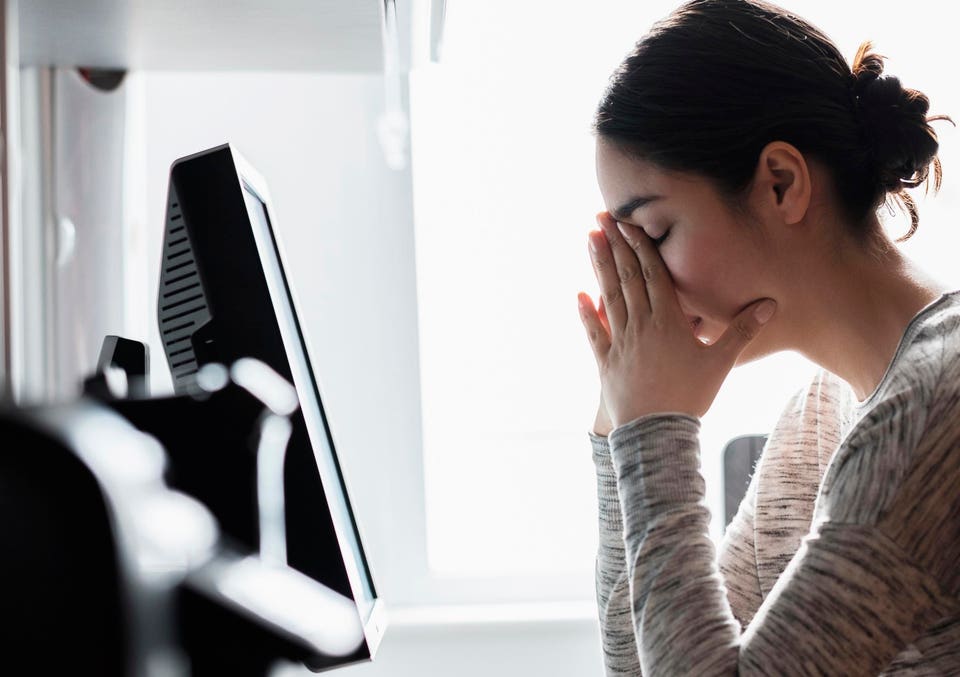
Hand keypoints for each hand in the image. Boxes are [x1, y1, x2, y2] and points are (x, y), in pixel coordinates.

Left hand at [577, 212, 775, 427]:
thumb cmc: (691, 396)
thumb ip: (743, 330)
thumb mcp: (720, 362)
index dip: (641, 246)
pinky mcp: (605, 362)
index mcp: (668, 321)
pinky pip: (593, 333)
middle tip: (602, 217)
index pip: (652, 274)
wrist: (657, 433)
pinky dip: (586, 312)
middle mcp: (640, 326)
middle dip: (615, 245)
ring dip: (598, 267)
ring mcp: (619, 342)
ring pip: (608, 297)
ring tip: (590, 239)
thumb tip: (772, 304)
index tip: (629, 222)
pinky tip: (579, 294)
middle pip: (626, 278)